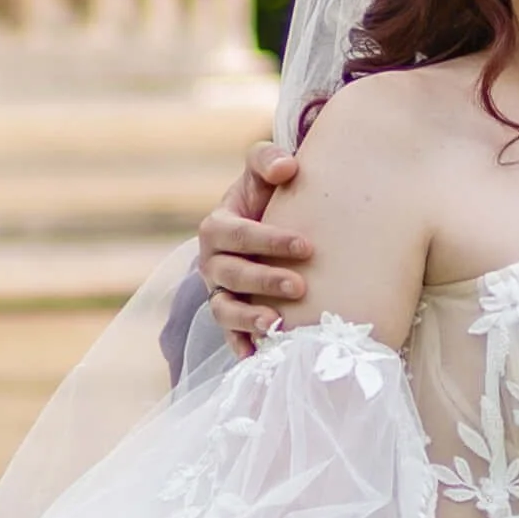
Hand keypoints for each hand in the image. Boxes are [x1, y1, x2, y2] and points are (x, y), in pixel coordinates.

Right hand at [201, 142, 314, 352]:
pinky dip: (242, 346)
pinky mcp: (229, 317)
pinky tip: (259, 357)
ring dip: (249, 319)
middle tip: (300, 286)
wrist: (269, 224)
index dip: (268, 241)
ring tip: (279, 325)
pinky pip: (229, 335)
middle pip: (230, 274)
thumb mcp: (265, 173)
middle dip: (264, 281)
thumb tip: (288, 167)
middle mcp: (212, 262)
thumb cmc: (269, 198)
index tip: (306, 246)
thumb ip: (269, 160)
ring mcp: (218, 292)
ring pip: (224, 309)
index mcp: (217, 226)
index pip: (236, 233)